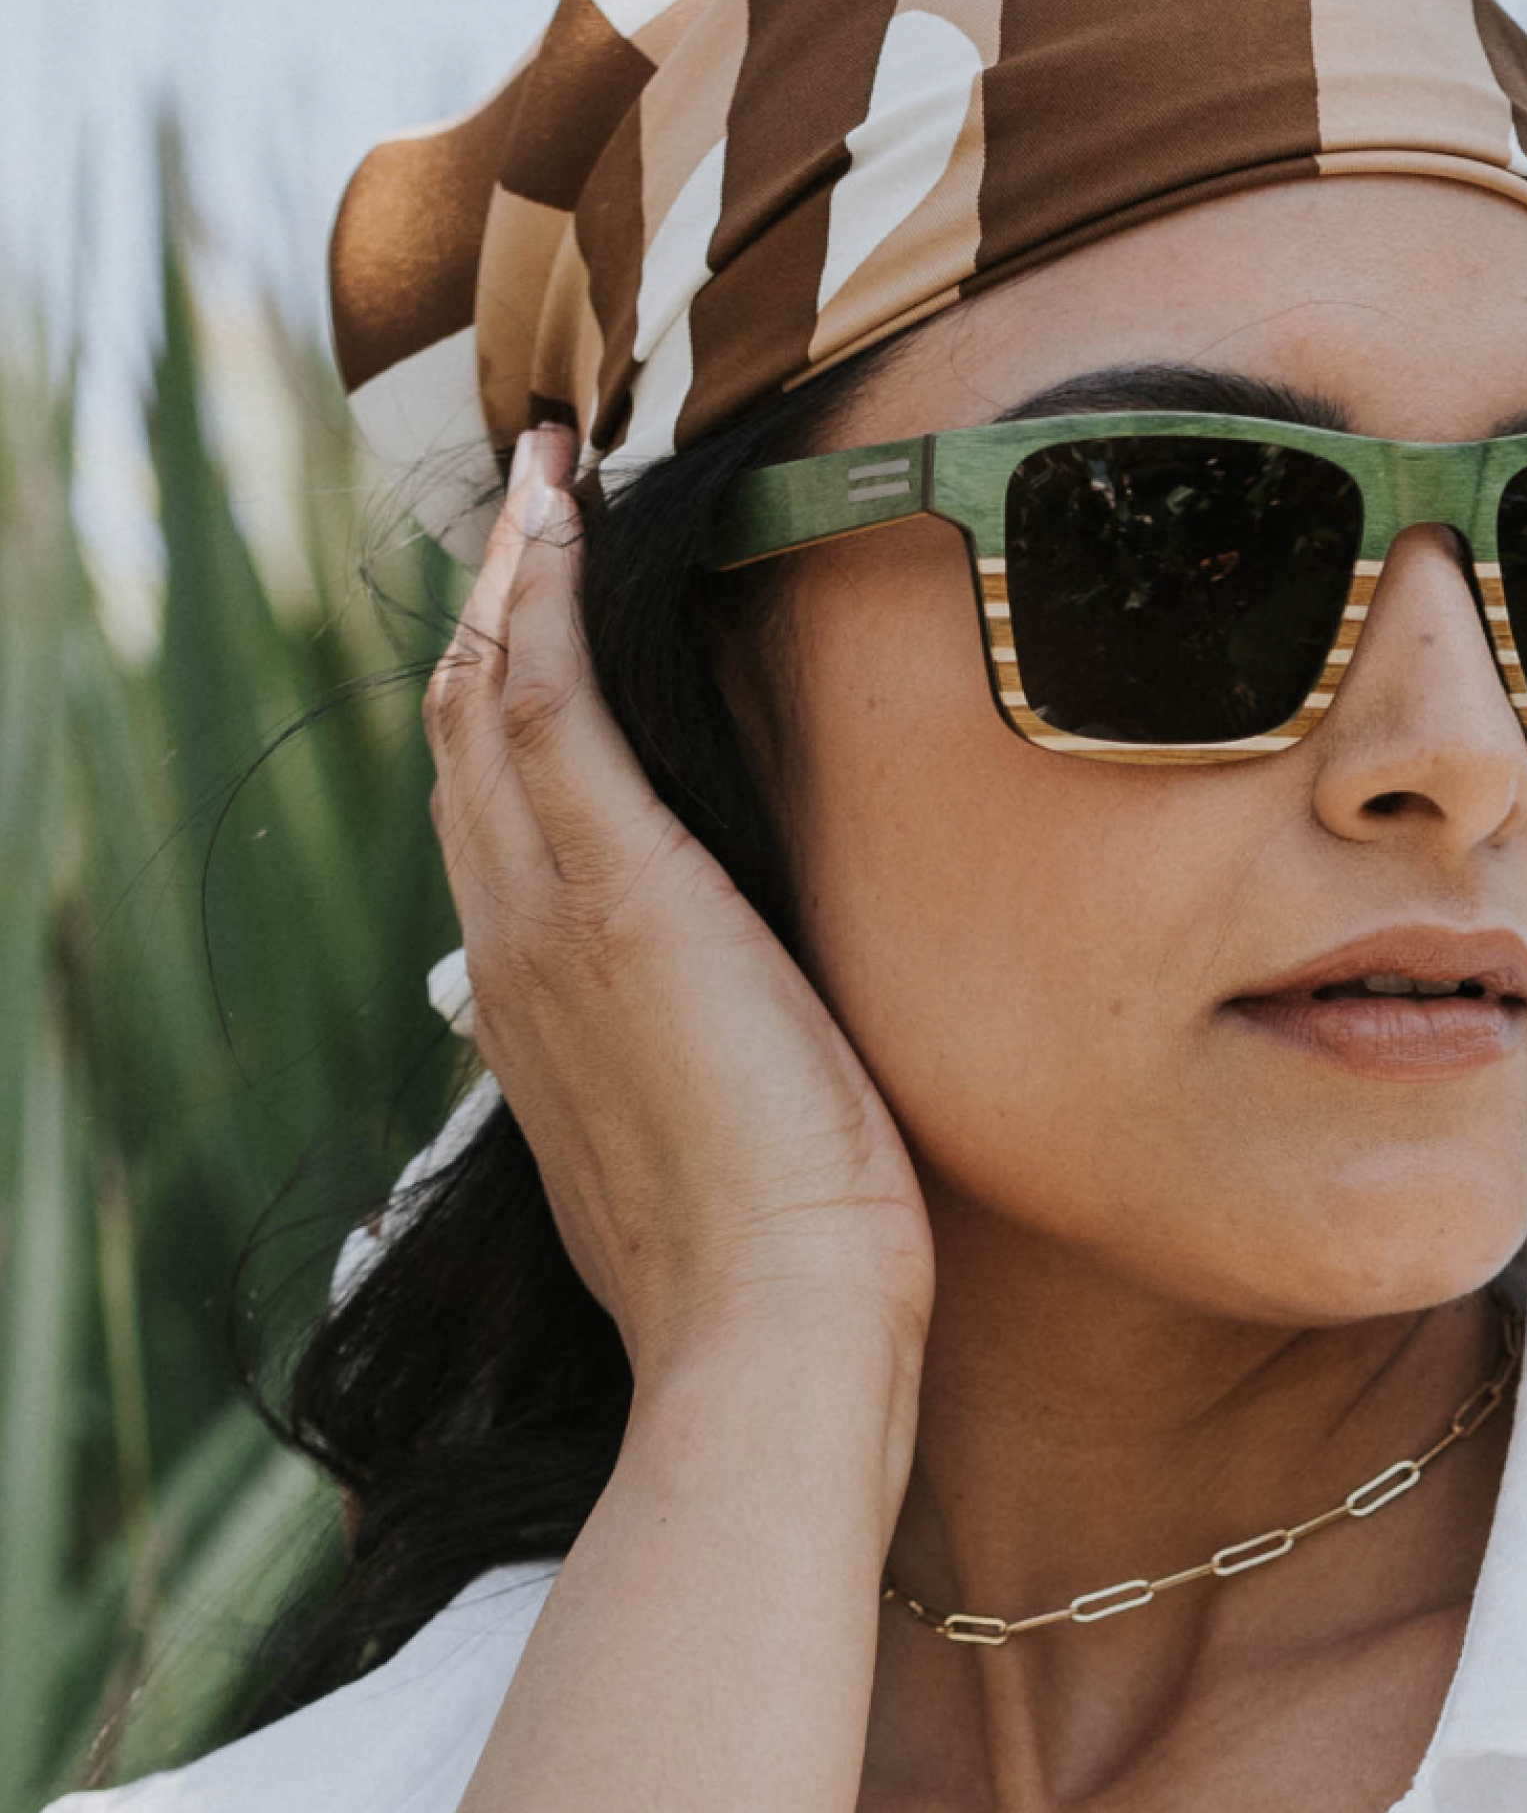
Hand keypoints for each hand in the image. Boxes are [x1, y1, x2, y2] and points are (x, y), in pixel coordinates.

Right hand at [421, 426, 935, 1393]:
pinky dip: (540, 594)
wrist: (774, 1328)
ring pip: (486, 703)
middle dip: (492, 623)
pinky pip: (542, 697)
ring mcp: (548, 916)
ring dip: (511, 581)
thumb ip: (695, 1078)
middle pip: (465, 748)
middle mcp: (514, 954)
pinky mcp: (614, 888)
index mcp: (539, 1018)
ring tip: (549, 484)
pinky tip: (561, 511)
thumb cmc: (776, 1273)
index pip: (497, 832)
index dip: (503, 720)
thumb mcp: (715, 1157)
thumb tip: (732, 1052)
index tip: (537, 636)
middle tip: (537, 519)